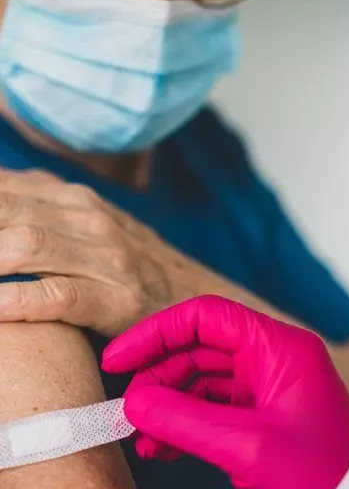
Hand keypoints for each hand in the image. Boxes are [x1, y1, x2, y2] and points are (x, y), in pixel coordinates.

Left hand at [0, 168, 172, 335]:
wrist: (191, 293)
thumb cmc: (126, 262)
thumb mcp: (87, 222)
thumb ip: (41, 208)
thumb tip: (0, 189)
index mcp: (75, 198)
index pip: (5, 188)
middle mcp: (89, 219)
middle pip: (7, 211)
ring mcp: (107, 257)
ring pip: (27, 245)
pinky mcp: (119, 299)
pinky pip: (59, 296)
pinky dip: (18, 301)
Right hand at [102, 295, 348, 488]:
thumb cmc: (323, 477)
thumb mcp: (248, 446)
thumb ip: (184, 420)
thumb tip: (133, 404)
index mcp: (276, 346)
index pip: (205, 317)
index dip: (157, 332)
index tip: (120, 357)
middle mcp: (269, 357)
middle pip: (197, 349)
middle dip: (158, 377)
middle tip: (128, 408)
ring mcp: (263, 385)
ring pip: (199, 380)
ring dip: (166, 405)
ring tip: (142, 435)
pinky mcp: (257, 413)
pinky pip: (209, 407)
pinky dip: (182, 424)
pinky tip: (161, 446)